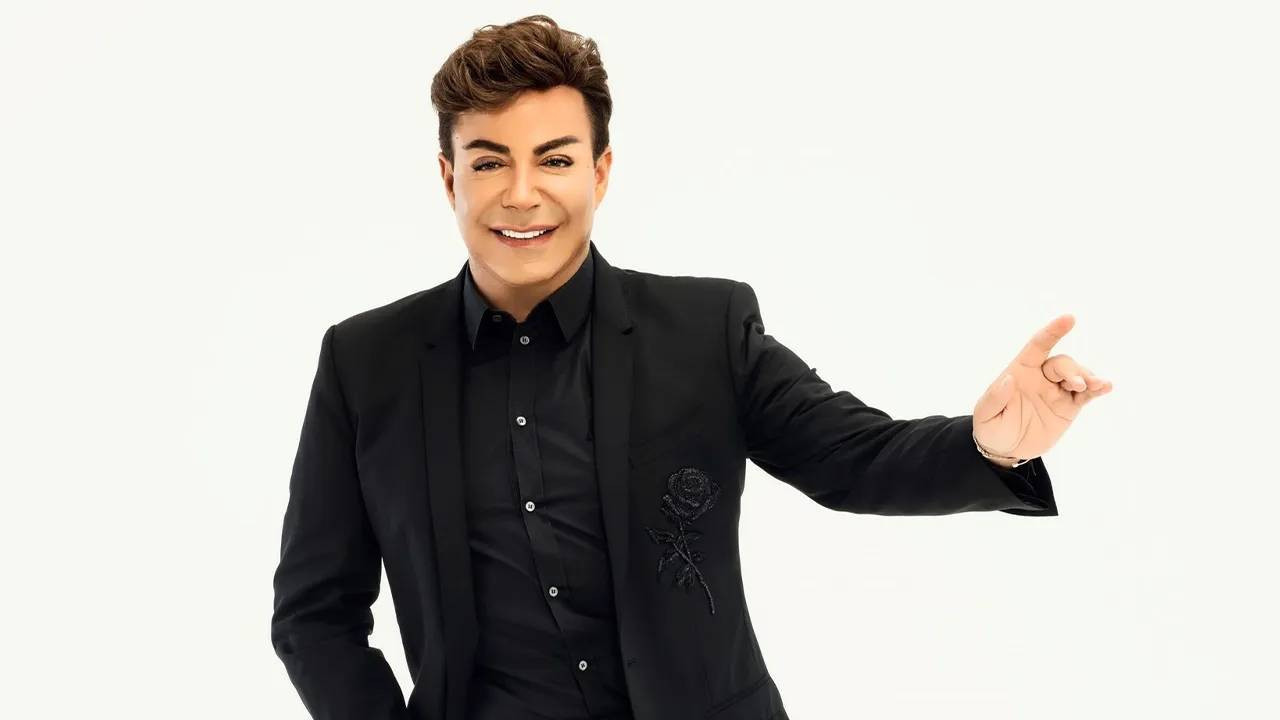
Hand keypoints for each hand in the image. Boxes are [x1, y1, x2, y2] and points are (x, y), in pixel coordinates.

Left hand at [972, 314, 1112, 460]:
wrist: (1005, 450)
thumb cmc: (990, 427)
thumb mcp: (985, 415)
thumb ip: (994, 398)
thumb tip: (1008, 378)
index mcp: (1020, 371)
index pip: (1037, 346)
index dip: (1052, 332)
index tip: (1069, 318)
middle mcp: (1041, 377)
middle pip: (1062, 363)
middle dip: (1072, 370)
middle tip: (1077, 383)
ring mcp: (1057, 391)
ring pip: (1078, 376)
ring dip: (1088, 378)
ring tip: (1098, 385)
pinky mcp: (1069, 407)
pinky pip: (1086, 394)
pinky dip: (1097, 389)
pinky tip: (1106, 387)